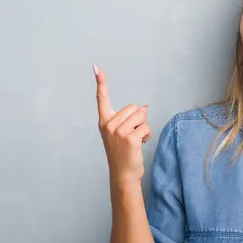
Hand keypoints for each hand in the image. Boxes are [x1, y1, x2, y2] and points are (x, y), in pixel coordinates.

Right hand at [94, 64, 151, 185]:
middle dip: (138, 120)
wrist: (123, 174)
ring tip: (136, 140)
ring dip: (143, 127)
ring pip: (142, 116)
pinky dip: (147, 134)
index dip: (101, 82)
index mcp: (104, 121)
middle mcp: (109, 124)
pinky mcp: (129, 137)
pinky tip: (140, 144)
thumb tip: (145, 106)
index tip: (96, 67)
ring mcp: (118, 131)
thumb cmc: (123, 153)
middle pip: (134, 108)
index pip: (102, 98)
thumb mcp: (123, 133)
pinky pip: (146, 126)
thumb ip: (130, 118)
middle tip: (132, 136)